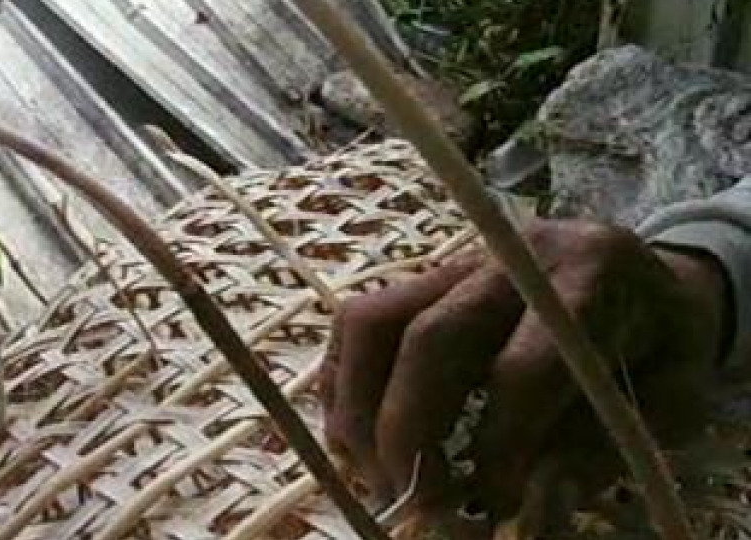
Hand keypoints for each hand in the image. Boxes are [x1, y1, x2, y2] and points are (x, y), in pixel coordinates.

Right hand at [321, 219, 728, 530]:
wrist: (641, 272)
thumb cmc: (660, 340)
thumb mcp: (671, 399)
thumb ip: (602, 449)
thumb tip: (529, 508)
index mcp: (591, 280)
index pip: (522, 365)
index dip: (499, 443)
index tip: (495, 501)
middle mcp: (510, 259)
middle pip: (428, 340)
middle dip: (408, 434)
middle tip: (420, 504)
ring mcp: (458, 262)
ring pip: (372, 323)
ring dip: (359, 411)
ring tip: (379, 476)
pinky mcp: (423, 277)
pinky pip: (358, 322)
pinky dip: (343, 384)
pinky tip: (358, 436)